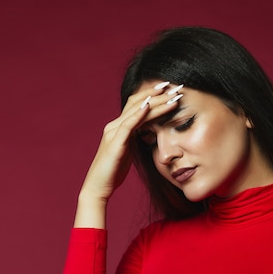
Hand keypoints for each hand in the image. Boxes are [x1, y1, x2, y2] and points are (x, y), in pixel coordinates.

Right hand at [79, 81, 183, 204]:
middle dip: (157, 94)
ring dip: (155, 102)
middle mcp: (114, 126)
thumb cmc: (112, 171)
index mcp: (119, 127)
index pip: (137, 105)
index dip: (153, 95)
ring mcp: (113, 133)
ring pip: (135, 111)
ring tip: (170, 95)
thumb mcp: (128, 151)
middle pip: (137, 103)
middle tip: (175, 86)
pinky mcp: (114, 144)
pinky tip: (148, 107)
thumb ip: (135, 139)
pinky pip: (127, 126)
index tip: (170, 90)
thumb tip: (148, 132)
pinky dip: (138, 115)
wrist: (97, 186)